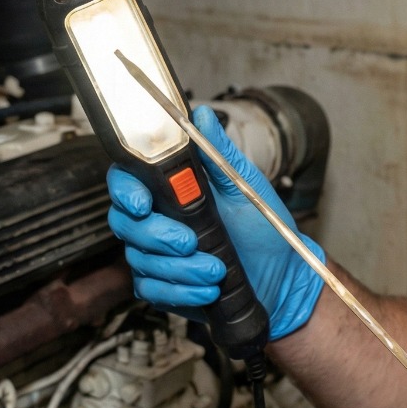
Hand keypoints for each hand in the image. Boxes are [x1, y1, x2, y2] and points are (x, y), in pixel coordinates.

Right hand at [106, 104, 324, 340]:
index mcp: (174, 190)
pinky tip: (207, 289)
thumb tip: (202, 116)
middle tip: (190, 241)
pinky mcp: (163, 286)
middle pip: (125, 224)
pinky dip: (181, 292)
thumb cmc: (264, 228)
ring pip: (140, 260)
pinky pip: (152, 290)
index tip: (142, 202)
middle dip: (157, 236)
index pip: (127, 182)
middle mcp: (159, 220)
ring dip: (180, 268)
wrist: (281, 276)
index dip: (126, 191)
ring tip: (216, 268)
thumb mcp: (245, 185)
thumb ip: (219, 152)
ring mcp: (157, 254)